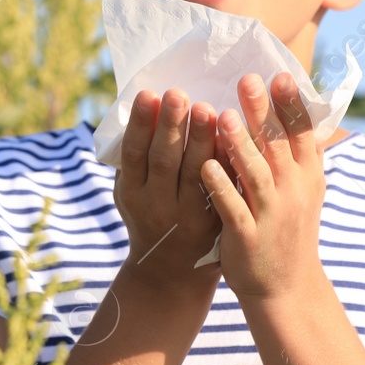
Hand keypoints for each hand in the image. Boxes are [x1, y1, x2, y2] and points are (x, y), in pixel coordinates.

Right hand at [114, 87, 223, 289]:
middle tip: (179, 93)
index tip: (149, 93)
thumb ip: (136, 158)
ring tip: (208, 108)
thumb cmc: (149, 215)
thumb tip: (144, 106)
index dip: (141, 124)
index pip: (134, 153)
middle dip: (172, 126)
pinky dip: (226, 162)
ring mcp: (187, 215)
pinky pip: (221, 188)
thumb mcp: (131, 192)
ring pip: (195, 173)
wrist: (171, 271)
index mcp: (131, 192)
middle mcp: (157, 205)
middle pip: (164, 161)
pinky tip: (234, 137)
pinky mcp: (214, 220)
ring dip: (201, 140)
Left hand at [199, 72, 327, 302]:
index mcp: (308, 177)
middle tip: (246, 80)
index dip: (291, 105)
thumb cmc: (288, 229)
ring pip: (255, 173)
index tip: (278, 75)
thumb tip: (303, 110)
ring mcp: (271, 214)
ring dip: (239, 144)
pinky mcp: (247, 235)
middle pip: (278, 146)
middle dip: (263, 112)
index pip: (303, 134)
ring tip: (220, 115)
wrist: (286, 287)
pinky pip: (233, 206)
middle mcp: (293, 192)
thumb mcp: (305, 190)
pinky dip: (220, 186)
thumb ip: (300, 154)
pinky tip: (205, 165)